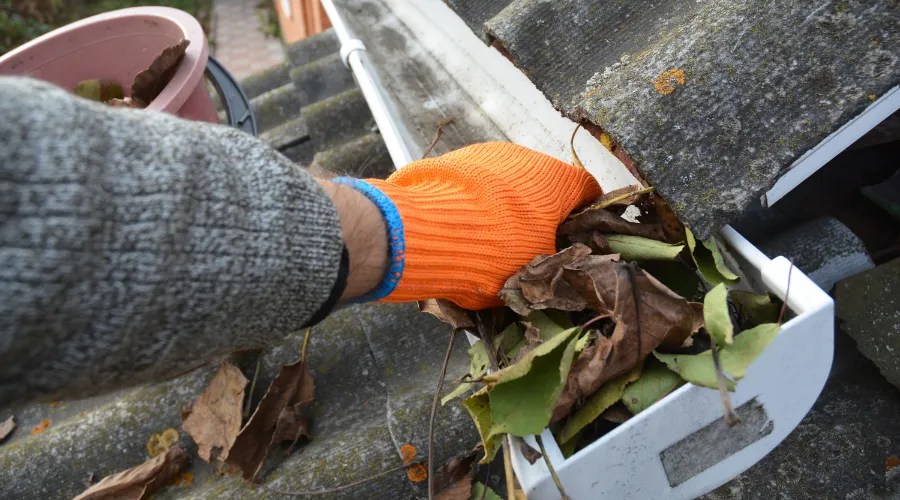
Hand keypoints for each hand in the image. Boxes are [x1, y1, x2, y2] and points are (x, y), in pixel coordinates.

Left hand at [335, 142, 599, 308]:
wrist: (422, 231)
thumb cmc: (494, 253)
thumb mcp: (534, 270)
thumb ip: (553, 262)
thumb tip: (557, 265)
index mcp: (558, 180)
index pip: (589, 191)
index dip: (588, 216)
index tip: (579, 238)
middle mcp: (526, 157)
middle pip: (545, 186)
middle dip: (541, 214)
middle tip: (530, 248)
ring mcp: (486, 154)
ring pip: (507, 183)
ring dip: (506, 208)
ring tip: (488, 242)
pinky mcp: (451, 159)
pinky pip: (474, 183)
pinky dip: (475, 203)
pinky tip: (461, 229)